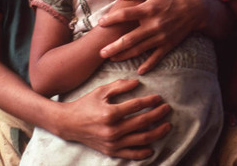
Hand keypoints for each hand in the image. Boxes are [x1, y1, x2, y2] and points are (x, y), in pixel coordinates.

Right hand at [54, 78, 170, 159]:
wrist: (69, 123)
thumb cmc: (86, 104)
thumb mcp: (101, 91)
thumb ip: (120, 86)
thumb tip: (137, 82)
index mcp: (110, 113)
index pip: (136, 106)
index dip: (150, 101)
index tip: (159, 98)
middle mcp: (113, 130)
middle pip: (142, 123)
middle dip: (158, 115)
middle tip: (167, 109)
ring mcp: (112, 143)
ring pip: (141, 139)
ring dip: (157, 132)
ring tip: (166, 126)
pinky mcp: (111, 151)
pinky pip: (131, 155)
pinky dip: (143, 152)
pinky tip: (152, 147)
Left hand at [99, 0, 204, 73]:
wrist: (195, 9)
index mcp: (149, 9)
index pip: (125, 15)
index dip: (111, 19)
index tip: (100, 23)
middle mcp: (153, 25)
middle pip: (129, 38)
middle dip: (114, 47)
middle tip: (101, 52)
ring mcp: (160, 37)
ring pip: (139, 49)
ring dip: (124, 56)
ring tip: (112, 59)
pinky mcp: (168, 44)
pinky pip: (156, 57)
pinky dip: (148, 65)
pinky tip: (139, 70)